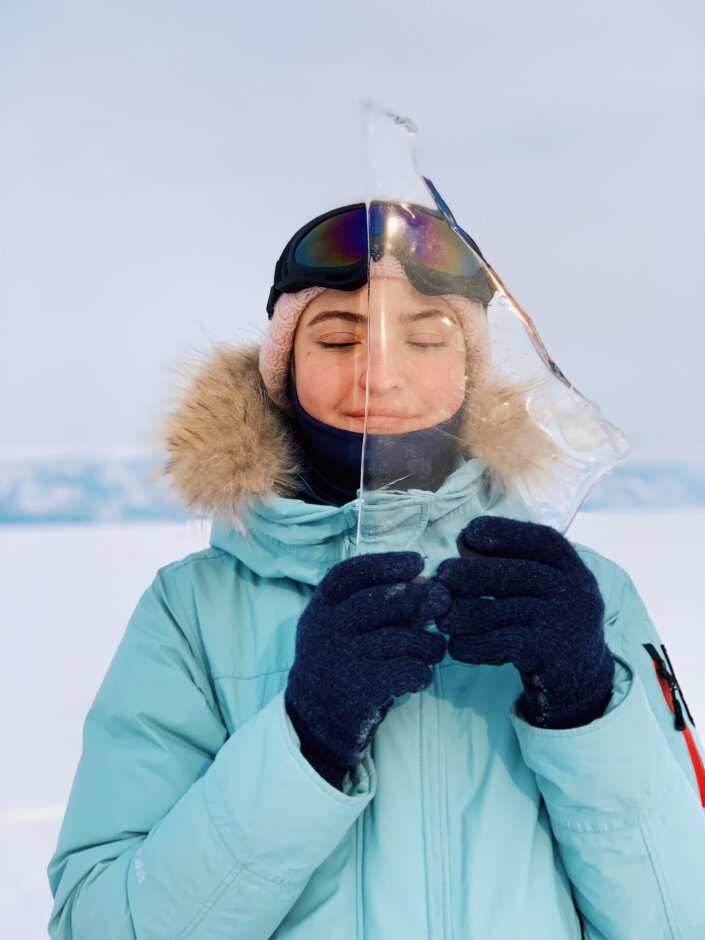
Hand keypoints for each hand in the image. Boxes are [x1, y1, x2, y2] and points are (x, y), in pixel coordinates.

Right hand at [286, 552, 448, 786]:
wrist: (317, 718)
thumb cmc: (343, 659)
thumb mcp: (343, 625)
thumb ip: (374, 604)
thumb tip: (427, 585)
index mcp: (321, 607)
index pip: (352, 573)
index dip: (387, 563)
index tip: (418, 561)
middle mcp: (326, 629)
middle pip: (380, 601)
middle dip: (418, 597)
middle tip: (443, 600)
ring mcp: (342, 659)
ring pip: (402, 638)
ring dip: (428, 644)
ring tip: (433, 650)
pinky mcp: (360, 689)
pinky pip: (408, 670)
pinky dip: (422, 672)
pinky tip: (419, 676)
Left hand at [435, 516, 614, 728]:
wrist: (580, 679)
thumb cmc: (547, 623)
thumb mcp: (545, 589)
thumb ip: (516, 565)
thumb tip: (463, 542)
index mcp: (572, 568)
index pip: (541, 539)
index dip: (504, 531)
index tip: (470, 532)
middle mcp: (575, 590)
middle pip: (515, 573)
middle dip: (471, 573)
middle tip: (441, 578)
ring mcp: (565, 622)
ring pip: (502, 610)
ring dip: (464, 614)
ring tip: (443, 619)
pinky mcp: (551, 652)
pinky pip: (502, 643)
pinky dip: (474, 645)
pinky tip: (458, 647)